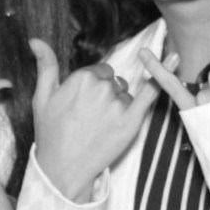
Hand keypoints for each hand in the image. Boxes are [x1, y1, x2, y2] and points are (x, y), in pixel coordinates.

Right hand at [30, 37, 160, 201]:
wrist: (63, 170)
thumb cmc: (51, 134)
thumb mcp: (42, 98)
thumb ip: (45, 66)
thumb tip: (35, 40)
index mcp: (82, 78)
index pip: (99, 73)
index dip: (92, 88)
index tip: (83, 106)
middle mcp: (102, 87)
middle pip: (113, 82)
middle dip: (105, 96)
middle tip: (90, 119)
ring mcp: (118, 104)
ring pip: (125, 95)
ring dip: (118, 105)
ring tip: (100, 127)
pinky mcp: (132, 120)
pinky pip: (151, 92)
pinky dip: (164, 74)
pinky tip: (174, 59)